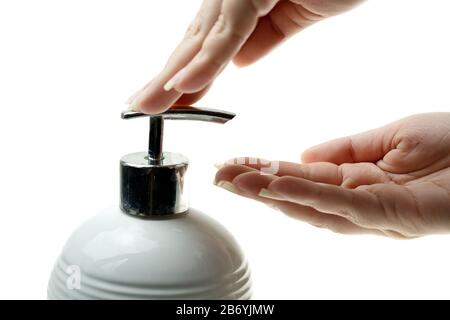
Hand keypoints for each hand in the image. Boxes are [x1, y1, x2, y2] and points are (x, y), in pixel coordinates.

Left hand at [128, 0, 364, 113]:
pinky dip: (207, 62)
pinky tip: (184, 87)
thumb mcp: (297, 15)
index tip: (172, 99)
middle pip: (195, 43)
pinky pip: (229, 32)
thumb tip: (239, 62)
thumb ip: (265, 38)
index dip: (188, 73)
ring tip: (150, 105)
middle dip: (168, 79)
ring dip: (174, 77)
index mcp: (243, 1)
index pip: (208, 44)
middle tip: (142, 106)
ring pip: (203, 39)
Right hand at [214, 113, 449, 237]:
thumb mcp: (387, 136)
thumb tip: (304, 155)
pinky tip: (276, 188)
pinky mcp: (388, 216)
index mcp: (353, 180)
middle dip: (255, 187)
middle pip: (295, 196)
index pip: (298, 176)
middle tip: (219, 177)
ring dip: (269, 195)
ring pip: (309, 207)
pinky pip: (340, 208)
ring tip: (235, 182)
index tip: (233, 164)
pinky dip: (305, 197)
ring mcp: (369, 212)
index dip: (264, 171)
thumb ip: (344, 149)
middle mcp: (354, 200)